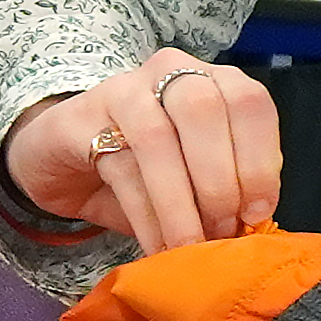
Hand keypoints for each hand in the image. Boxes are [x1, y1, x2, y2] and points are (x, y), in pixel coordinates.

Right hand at [2, 49, 280, 251]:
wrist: (60, 157)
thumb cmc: (140, 167)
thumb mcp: (192, 175)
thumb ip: (226, 190)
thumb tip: (254, 229)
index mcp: (210, 79)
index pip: (249, 102)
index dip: (260, 161)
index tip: (258, 214)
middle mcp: (169, 72)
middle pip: (205, 110)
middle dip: (220, 180)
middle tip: (221, 233)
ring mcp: (122, 89)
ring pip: (158, 139)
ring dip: (180, 203)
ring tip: (189, 247)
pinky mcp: (82, 117)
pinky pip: (120, 168)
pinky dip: (147, 217)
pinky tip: (157, 249)